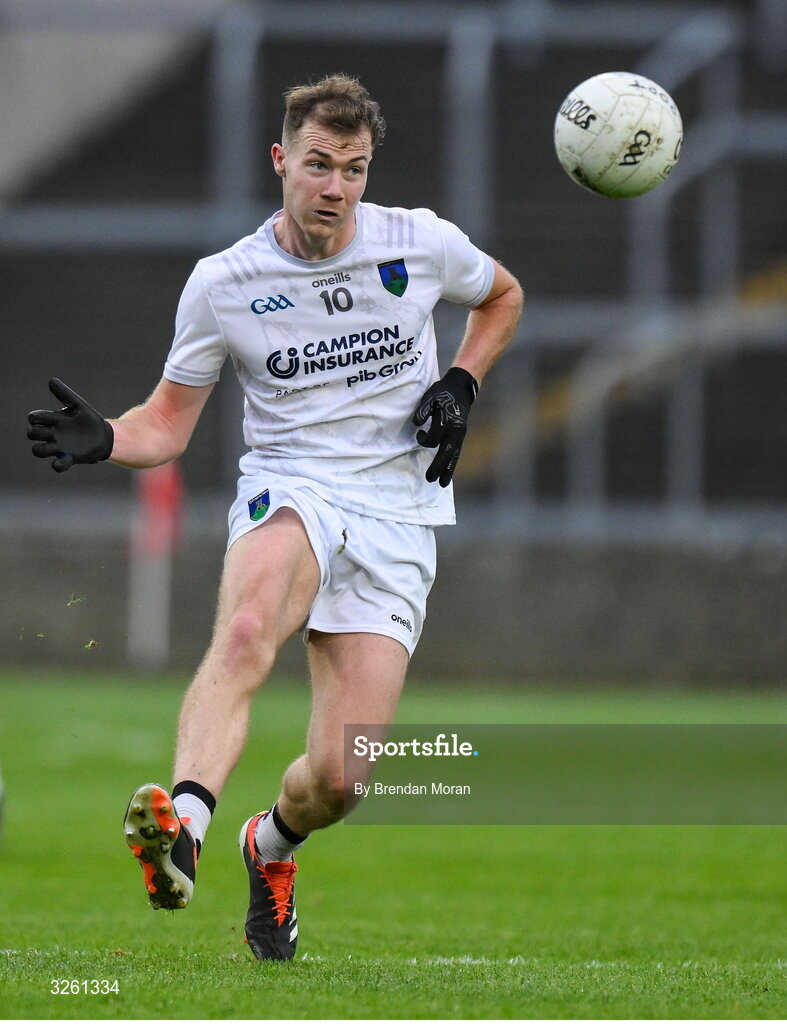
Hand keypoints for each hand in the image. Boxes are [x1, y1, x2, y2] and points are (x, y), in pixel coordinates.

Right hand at [27, 378, 113, 472]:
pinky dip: (57, 465)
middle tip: (47, 431)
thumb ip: (66, 395)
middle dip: (34, 433)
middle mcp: (52, 434)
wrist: (104, 435)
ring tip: (51, 445)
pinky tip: (60, 462)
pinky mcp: (69, 458)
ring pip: (39, 451)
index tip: (41, 417)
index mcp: (53, 420)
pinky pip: (58, 465)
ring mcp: (59, 447)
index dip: (34, 418)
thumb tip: (51, 381)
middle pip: (32, 434)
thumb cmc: (88, 419)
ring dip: (40, 449)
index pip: (35, 418)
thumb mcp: (79, 405)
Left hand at [412, 366, 477, 486]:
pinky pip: (457, 452)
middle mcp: (456, 430)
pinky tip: (448, 472)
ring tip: (443, 483)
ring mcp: (460, 434)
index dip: (423, 438)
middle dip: (438, 467)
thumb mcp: (430, 396)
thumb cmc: (444, 392)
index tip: (419, 432)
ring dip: (448, 470)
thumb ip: (423, 410)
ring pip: (454, 455)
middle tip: (430, 479)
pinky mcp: (461, 435)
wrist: (462, 389)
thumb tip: (417, 424)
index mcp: (447, 421)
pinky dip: (452, 463)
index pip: (434, 438)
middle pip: (446, 453)